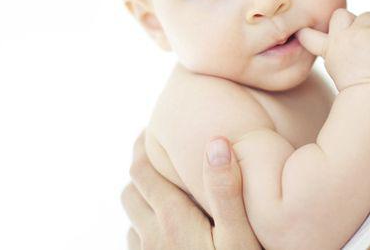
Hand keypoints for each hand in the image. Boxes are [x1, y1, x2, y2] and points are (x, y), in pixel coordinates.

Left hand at [121, 132, 260, 249]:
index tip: (151, 130)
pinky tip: (166, 229)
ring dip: (144, 201)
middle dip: (141, 171)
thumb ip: (226, 190)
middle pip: (130, 192)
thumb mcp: (239, 235)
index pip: (141, 171)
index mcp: (172, 218)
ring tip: (165, 191)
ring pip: (132, 219)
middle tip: (157, 156)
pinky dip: (145, 228)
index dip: (142, 147)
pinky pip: (136, 243)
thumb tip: (217, 142)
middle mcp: (151, 236)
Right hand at [297, 8, 369, 91]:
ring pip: (368, 17)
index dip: (306, 33)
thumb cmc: (358, 86)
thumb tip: (320, 34)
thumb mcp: (335, 66)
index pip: (307, 34)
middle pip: (343, 14)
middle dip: (352, 23)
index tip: (300, 34)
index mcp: (329, 48)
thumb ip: (329, 48)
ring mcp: (360, 33)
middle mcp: (341, 37)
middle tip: (362, 43)